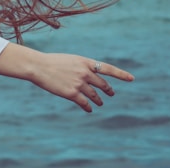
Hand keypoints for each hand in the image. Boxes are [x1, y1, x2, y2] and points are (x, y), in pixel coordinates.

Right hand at [0, 43, 133, 112]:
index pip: (107, 68)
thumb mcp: (69, 60)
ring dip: (98, 100)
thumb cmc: (50, 62)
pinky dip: (88, 106)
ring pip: (94, 94)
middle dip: (107, 89)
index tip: (131, 79)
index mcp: (85, 61)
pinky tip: (89, 109)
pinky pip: (84, 103)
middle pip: (102, 83)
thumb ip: (80, 67)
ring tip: (100, 103)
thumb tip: (87, 78)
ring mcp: (79, 83)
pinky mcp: (72, 94)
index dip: (121, 74)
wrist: (38, 66)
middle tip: (110, 93)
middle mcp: (85, 72)